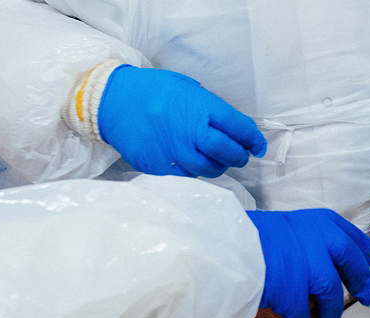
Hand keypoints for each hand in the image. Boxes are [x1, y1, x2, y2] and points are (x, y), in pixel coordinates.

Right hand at [98, 65, 265, 177]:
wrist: (111, 101)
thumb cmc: (153, 90)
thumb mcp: (187, 89)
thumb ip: (211, 109)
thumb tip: (236, 131)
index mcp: (199, 107)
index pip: (239, 128)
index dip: (254, 139)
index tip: (258, 146)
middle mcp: (188, 132)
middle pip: (228, 153)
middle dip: (240, 156)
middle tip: (241, 155)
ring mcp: (173, 152)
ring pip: (209, 170)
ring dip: (218, 166)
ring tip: (217, 159)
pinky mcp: (158, 167)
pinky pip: (186, 175)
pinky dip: (195, 170)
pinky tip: (192, 161)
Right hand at [246, 209, 369, 317]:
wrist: (224, 244)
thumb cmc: (249, 235)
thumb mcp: (285, 225)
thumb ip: (307, 236)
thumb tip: (322, 253)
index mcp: (318, 222)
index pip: (351, 237)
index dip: (365, 250)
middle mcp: (319, 241)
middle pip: (351, 265)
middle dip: (360, 283)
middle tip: (363, 298)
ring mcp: (307, 267)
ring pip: (331, 295)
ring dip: (332, 314)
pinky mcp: (292, 292)